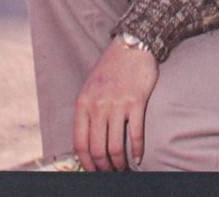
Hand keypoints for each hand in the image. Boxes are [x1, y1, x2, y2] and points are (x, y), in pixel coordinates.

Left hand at [73, 37, 158, 170]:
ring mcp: (117, 104)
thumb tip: (88, 142)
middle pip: (98, 149)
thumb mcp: (90, 87)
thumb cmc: (111, 67)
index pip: (80, 143)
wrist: (131, 45)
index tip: (93, 171)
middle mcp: (98, 106)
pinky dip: (137, 150)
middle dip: (104, 167)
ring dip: (119, 163)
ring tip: (123, 168)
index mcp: (83, 103)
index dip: (87, 163)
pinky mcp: (136, 102)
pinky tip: (138, 156)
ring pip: (115, 146)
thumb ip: (88, 111)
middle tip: (110, 172)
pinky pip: (135, 134)